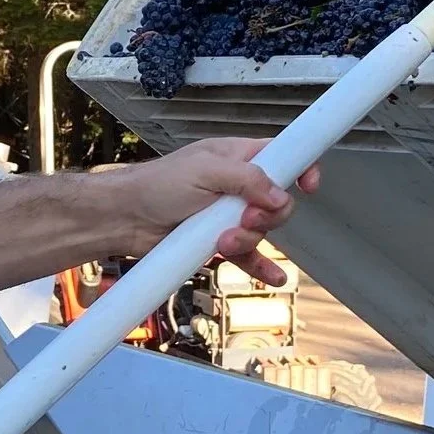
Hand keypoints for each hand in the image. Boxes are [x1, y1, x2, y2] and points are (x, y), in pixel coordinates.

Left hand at [108, 138, 318, 283]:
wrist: (125, 218)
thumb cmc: (157, 185)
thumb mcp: (204, 172)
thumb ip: (247, 180)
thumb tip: (281, 195)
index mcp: (237, 157)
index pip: (282, 156)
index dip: (300, 168)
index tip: (308, 185)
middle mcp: (238, 185)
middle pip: (277, 203)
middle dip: (266, 217)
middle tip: (244, 221)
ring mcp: (228, 215)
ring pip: (261, 232)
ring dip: (248, 241)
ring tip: (222, 243)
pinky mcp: (218, 241)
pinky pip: (249, 255)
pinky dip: (261, 266)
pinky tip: (275, 278)